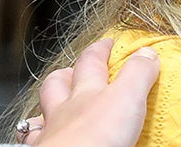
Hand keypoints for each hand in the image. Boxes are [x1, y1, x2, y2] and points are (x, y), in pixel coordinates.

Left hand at [24, 38, 159, 146]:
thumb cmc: (94, 137)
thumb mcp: (126, 98)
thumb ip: (137, 74)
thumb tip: (147, 52)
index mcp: (86, 91)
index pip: (92, 61)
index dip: (101, 49)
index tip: (110, 43)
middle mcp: (64, 110)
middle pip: (58, 83)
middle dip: (68, 72)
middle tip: (76, 69)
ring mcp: (51, 133)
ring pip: (42, 112)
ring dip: (49, 103)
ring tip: (58, 103)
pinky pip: (32, 140)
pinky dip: (36, 135)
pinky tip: (44, 137)